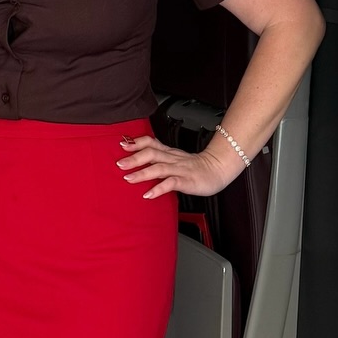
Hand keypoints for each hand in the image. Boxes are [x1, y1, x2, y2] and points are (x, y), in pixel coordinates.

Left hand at [116, 132, 244, 200]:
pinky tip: (149, 194)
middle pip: (152, 154)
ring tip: (129, 179)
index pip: (151, 142)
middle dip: (134, 158)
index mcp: (169, 153)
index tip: (122, 145)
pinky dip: (159, 188)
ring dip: (143, 173)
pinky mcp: (187, 181)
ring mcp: (180, 169)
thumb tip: (138, 160)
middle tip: (120, 164)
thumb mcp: (175, 159)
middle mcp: (173, 159)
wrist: (218, 169)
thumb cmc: (195, 167)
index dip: (136, 142)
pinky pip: (171, 184)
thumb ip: (159, 158)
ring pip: (159, 168)